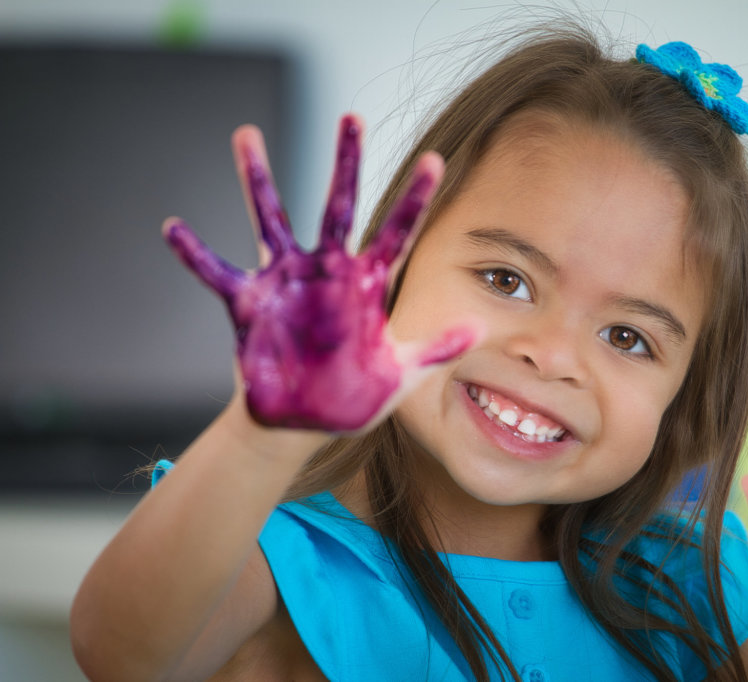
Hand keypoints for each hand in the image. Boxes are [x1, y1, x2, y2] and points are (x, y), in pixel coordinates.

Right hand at [163, 114, 474, 431]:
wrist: (304, 423)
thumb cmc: (354, 397)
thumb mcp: (400, 374)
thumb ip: (435, 349)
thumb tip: (481, 328)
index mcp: (367, 285)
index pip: (398, 233)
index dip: (415, 199)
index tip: (435, 160)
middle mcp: (328, 272)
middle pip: (339, 206)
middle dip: (347, 163)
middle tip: (353, 116)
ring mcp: (287, 283)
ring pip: (272, 220)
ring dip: (258, 179)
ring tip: (246, 134)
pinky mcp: (249, 303)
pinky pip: (216, 273)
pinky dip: (194, 254)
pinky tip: (173, 228)